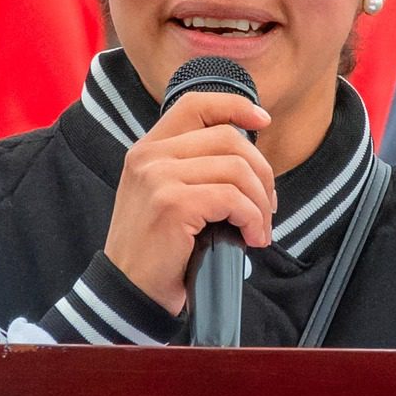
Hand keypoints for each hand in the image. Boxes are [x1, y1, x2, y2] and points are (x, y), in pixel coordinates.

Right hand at [103, 90, 275, 314]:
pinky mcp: (172, 204)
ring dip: (260, 203)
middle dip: (261, 173)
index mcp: (148, 149)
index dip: (235, 106)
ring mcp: (158, 177)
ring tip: (258, 229)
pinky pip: (233, 199)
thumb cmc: (155, 251)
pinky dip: (252, 219)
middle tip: (267, 207)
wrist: (128, 291)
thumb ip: (192, 169)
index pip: (196, 104)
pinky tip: (251, 238)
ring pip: (237, 170)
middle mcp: (149, 156)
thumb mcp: (165, 196)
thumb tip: (249, 161)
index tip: (263, 120)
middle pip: (229, 139)